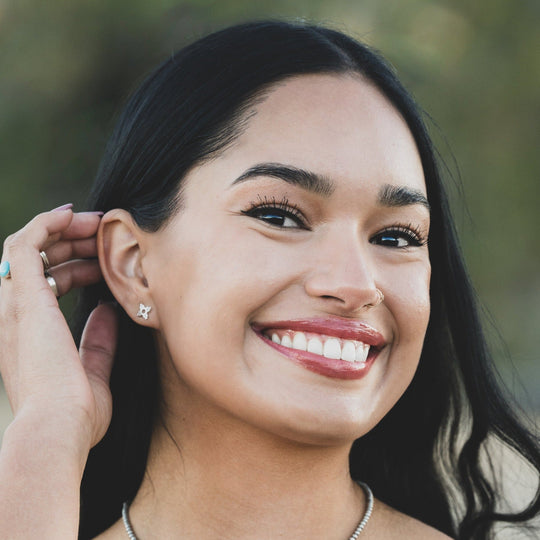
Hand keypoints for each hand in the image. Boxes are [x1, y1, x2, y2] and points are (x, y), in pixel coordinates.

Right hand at [0, 205, 117, 452]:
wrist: (58, 430)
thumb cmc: (75, 414)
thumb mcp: (93, 370)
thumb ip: (98, 341)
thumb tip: (107, 313)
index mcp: (30, 333)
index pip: (47, 285)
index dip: (76, 268)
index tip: (105, 263)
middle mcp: (14, 315)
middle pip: (39, 262)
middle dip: (73, 243)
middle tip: (105, 234)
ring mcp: (14, 305)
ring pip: (30, 248)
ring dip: (64, 231)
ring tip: (99, 222)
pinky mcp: (22, 298)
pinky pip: (24, 245)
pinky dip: (45, 224)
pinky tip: (72, 214)